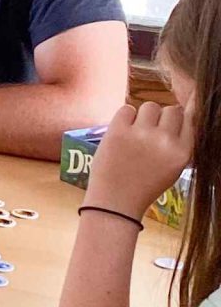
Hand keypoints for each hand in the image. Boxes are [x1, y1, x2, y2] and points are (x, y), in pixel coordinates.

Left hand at [84, 102, 193, 219]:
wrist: (116, 200)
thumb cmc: (145, 185)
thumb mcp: (173, 168)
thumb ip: (180, 143)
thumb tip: (187, 110)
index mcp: (182, 153)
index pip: (191, 119)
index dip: (181, 118)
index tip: (173, 121)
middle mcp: (165, 141)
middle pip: (171, 109)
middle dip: (162, 118)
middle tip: (151, 131)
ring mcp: (141, 134)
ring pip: (150, 106)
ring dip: (143, 116)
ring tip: (136, 132)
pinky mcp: (118, 131)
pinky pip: (126, 108)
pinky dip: (124, 117)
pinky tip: (123, 131)